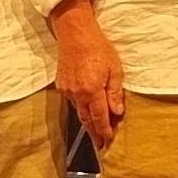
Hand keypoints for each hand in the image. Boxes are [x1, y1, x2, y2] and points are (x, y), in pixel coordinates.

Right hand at [51, 0, 127, 144]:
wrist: (75, 33)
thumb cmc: (97, 47)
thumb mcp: (115, 69)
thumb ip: (115, 92)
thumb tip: (117, 111)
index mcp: (92, 90)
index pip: (99, 118)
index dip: (104, 131)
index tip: (108, 140)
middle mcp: (77, 94)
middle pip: (86, 119)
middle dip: (94, 133)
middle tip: (101, 143)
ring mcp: (67, 90)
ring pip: (79, 111)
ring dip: (87, 121)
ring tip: (95, 130)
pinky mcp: (61, 85)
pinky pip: (73, 101)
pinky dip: (80, 108)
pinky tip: (86, 110)